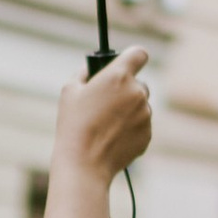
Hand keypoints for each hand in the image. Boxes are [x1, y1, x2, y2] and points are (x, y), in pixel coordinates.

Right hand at [54, 50, 152, 187]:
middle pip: (139, 83)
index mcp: (119, 76)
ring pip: (141, 106)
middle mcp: (137, 92)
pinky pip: (141, 125)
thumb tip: (91, 69)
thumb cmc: (74, 125)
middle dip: (126, 90)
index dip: (132, 58)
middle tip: (106, 102)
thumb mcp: (70, 91)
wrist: (85, 164)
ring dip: (128, 111)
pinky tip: (112, 137)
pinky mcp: (147, 134)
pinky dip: (131, 128)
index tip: (126, 65)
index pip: (139, 54)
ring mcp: (145, 114)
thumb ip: (84, 73)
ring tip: (106, 125)